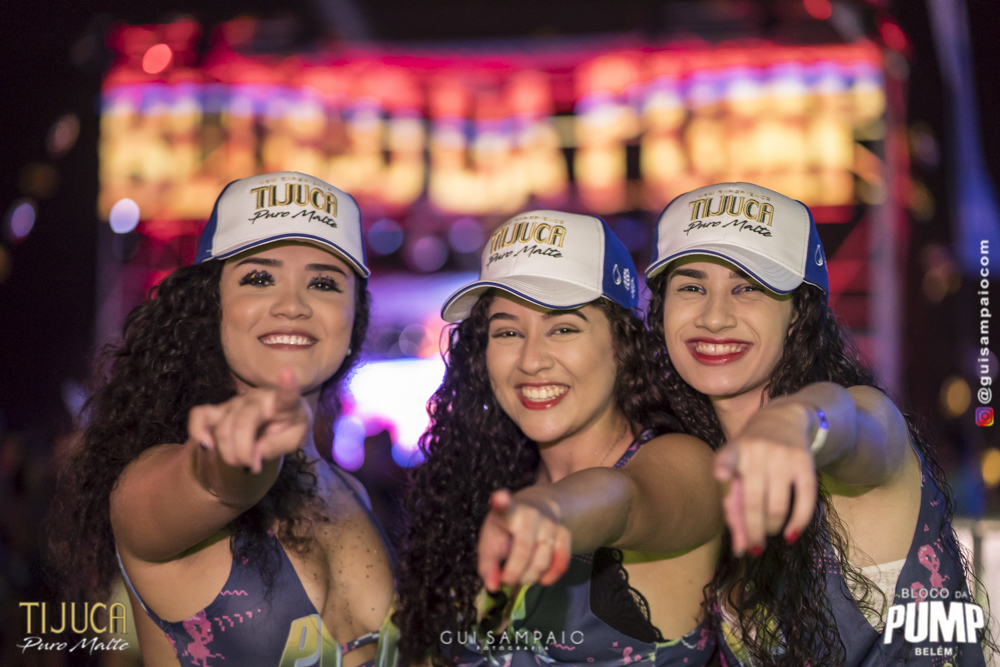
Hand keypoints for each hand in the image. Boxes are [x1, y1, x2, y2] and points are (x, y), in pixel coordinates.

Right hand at [188, 369, 309, 473]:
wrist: (274, 422)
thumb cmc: (286, 428)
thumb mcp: (292, 441)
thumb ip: (276, 447)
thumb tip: (253, 456)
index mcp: (282, 403)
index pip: (286, 395)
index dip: (287, 386)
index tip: (287, 372)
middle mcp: (256, 398)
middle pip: (242, 424)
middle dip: (243, 453)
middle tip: (252, 467)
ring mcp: (235, 402)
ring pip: (222, 427)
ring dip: (228, 452)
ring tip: (240, 463)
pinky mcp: (218, 409)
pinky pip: (199, 415)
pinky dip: (198, 431)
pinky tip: (207, 446)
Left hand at [477, 489, 571, 591]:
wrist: (536, 509)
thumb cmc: (507, 529)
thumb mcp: (490, 541)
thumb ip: (488, 564)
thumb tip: (493, 586)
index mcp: (507, 512)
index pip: (504, 506)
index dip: (501, 502)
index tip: (499, 498)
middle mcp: (530, 514)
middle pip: (523, 551)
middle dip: (513, 574)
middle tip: (506, 579)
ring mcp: (550, 523)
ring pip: (542, 561)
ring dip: (530, 577)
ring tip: (521, 577)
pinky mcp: (565, 533)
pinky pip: (561, 562)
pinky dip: (551, 576)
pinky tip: (541, 578)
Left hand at [713, 401, 817, 556]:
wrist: (784, 418)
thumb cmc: (752, 453)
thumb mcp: (738, 467)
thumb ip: (734, 504)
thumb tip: (740, 549)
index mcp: (733, 450)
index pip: (726, 457)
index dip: (724, 466)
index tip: (721, 475)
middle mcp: (756, 451)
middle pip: (753, 500)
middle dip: (753, 531)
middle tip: (754, 547)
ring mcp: (782, 456)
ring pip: (778, 505)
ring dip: (772, 528)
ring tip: (770, 533)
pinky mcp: (805, 462)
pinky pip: (805, 499)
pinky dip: (799, 522)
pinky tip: (791, 535)